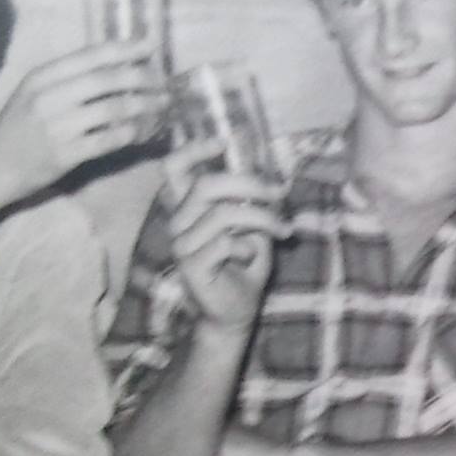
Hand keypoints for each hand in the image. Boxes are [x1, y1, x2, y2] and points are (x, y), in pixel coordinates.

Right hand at [0, 39, 167, 223]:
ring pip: (113, 110)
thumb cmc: (20, 125)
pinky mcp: (65, 154)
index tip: (152, 45)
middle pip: (106, 80)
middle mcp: (48, 97)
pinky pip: (109, 140)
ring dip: (144, 106)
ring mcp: (57, 126)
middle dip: (142, 79)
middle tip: (165, 83)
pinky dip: (131, 133)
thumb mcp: (35, 92)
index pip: (90, 56)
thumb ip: (69, 78)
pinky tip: (143, 131)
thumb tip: (117, 62)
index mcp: (42, 76)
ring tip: (162, 106)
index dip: (124, 49)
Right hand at [162, 140, 289, 331]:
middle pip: (206, 185)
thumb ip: (254, 204)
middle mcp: (179, 222)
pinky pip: (224, 243)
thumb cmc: (244, 266)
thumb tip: (273, 182)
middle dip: (249, 184)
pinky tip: (251, 257)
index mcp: (190, 207)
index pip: (174, 169)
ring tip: (281, 230)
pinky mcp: (191, 266)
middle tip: (278, 194)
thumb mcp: (254, 228)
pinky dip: (248, 246)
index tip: (222, 143)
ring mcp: (181, 245)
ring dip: (262, 219)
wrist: (236, 312)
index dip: (193, 150)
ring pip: (223, 214)